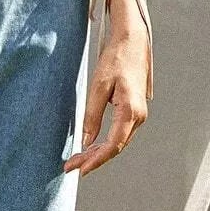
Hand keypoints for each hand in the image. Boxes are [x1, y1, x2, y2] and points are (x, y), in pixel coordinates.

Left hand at [63, 0, 148, 177]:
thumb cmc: (116, 59)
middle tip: (70, 166)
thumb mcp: (98, 86)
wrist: (132, 41)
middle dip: (93, 159)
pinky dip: (104, 141)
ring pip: (118, 141)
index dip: (96, 160)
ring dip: (98, 152)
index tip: (79, 169)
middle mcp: (139, 116)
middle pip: (115, 146)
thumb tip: (86, 141)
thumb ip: (92, 115)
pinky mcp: (134, 111)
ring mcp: (139, 114)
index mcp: (131, 111)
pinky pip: (119, 133)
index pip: (113, 145)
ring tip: (77, 159)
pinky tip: (91, 145)